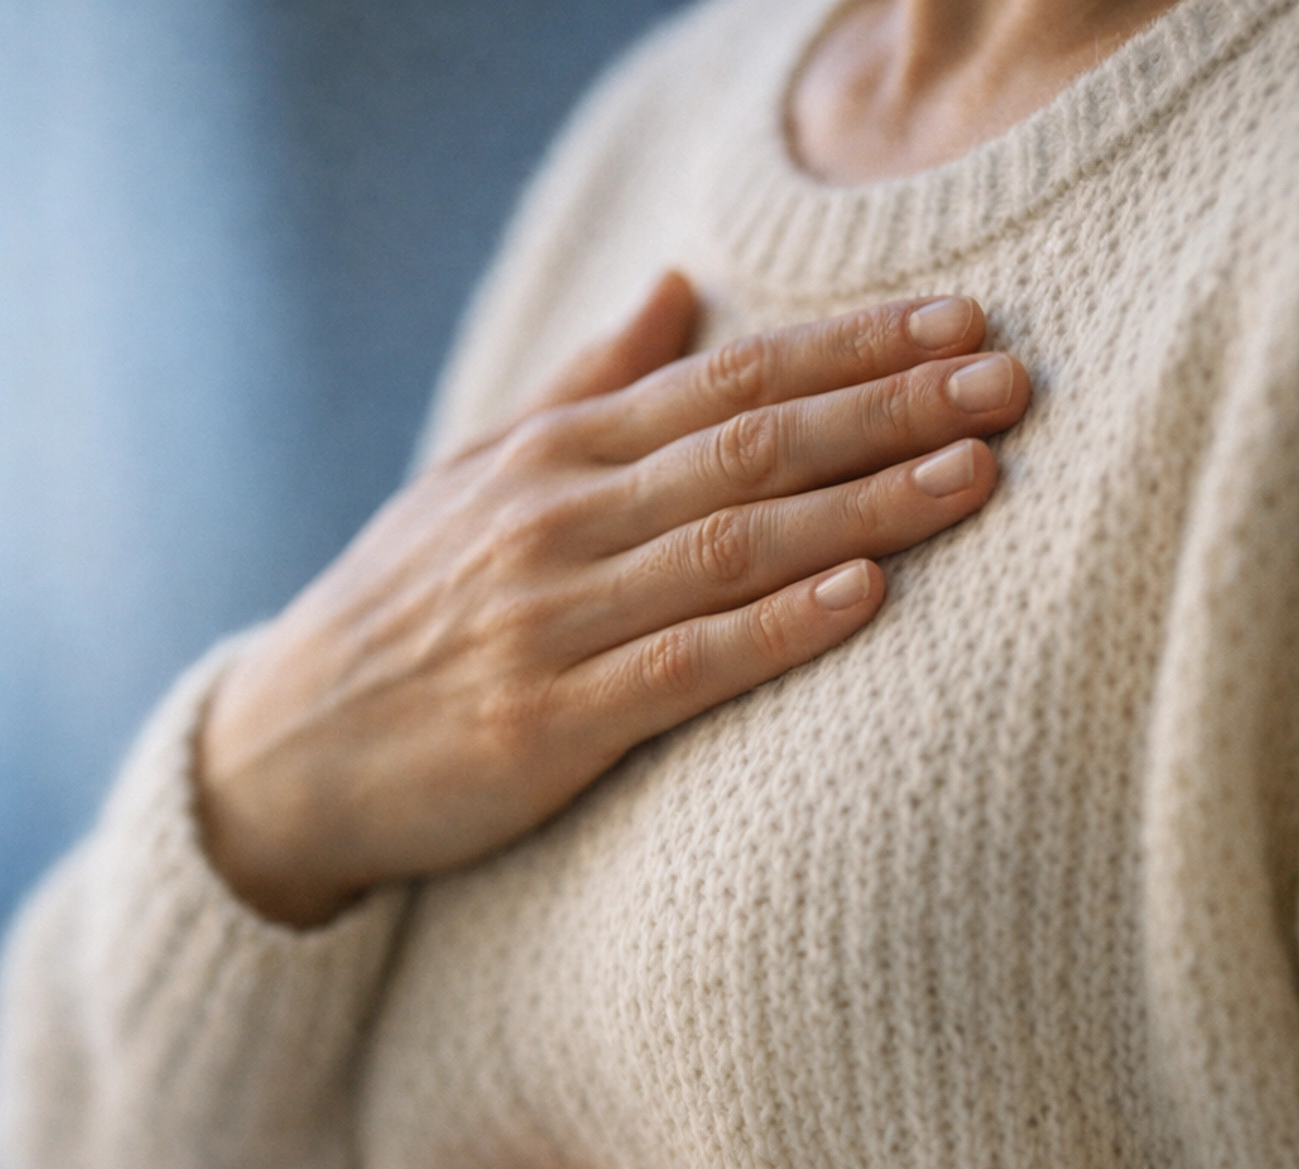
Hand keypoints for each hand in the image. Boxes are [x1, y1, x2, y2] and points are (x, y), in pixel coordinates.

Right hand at [199, 276, 1028, 924]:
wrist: (285, 753)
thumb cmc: (398, 614)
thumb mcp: (475, 477)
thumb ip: (585, 384)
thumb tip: (684, 284)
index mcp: (554, 452)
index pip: (730, 377)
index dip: (854, 347)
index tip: (964, 324)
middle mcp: (557, 518)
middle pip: (752, 443)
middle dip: (890, 409)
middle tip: (1013, 385)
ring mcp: (549, 620)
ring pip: (733, 543)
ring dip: (865, 504)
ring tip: (979, 476)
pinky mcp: (544, 724)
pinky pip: (683, 666)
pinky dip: (778, 628)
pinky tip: (867, 596)